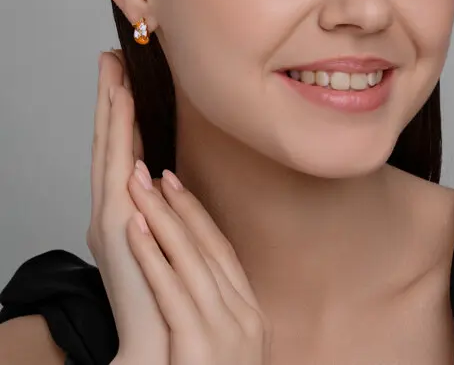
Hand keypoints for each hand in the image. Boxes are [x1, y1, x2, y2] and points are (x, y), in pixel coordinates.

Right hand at [87, 50, 169, 363]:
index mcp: (127, 210)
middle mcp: (113, 208)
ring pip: (109, 152)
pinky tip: (123, 111)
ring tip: (114, 73)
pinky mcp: (114, 229)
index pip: (124, 152)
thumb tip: (165, 179)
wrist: (159, 342)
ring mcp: (110, 217)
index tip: (128, 81)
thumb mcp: (169, 240)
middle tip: (112, 61)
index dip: (123, 116)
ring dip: (112, 111)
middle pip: (111, 144)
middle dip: (111, 102)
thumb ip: (164, 210)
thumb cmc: (167, 292)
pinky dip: (118, 140)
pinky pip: (117, 174)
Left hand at [125, 160, 273, 364]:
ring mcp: (226, 331)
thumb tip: (194, 269)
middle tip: (153, 172)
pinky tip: (136, 232)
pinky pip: (173, 294)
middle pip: (207, 247)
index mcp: (250, 310)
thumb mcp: (228, 342)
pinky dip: (153, 259)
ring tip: (139, 187)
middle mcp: (244, 314)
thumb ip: (218, 306)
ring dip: (162, 220)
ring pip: (190, 261)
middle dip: (178, 206)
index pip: (222, 250)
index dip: (198, 215)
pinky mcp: (200, 349)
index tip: (177, 186)